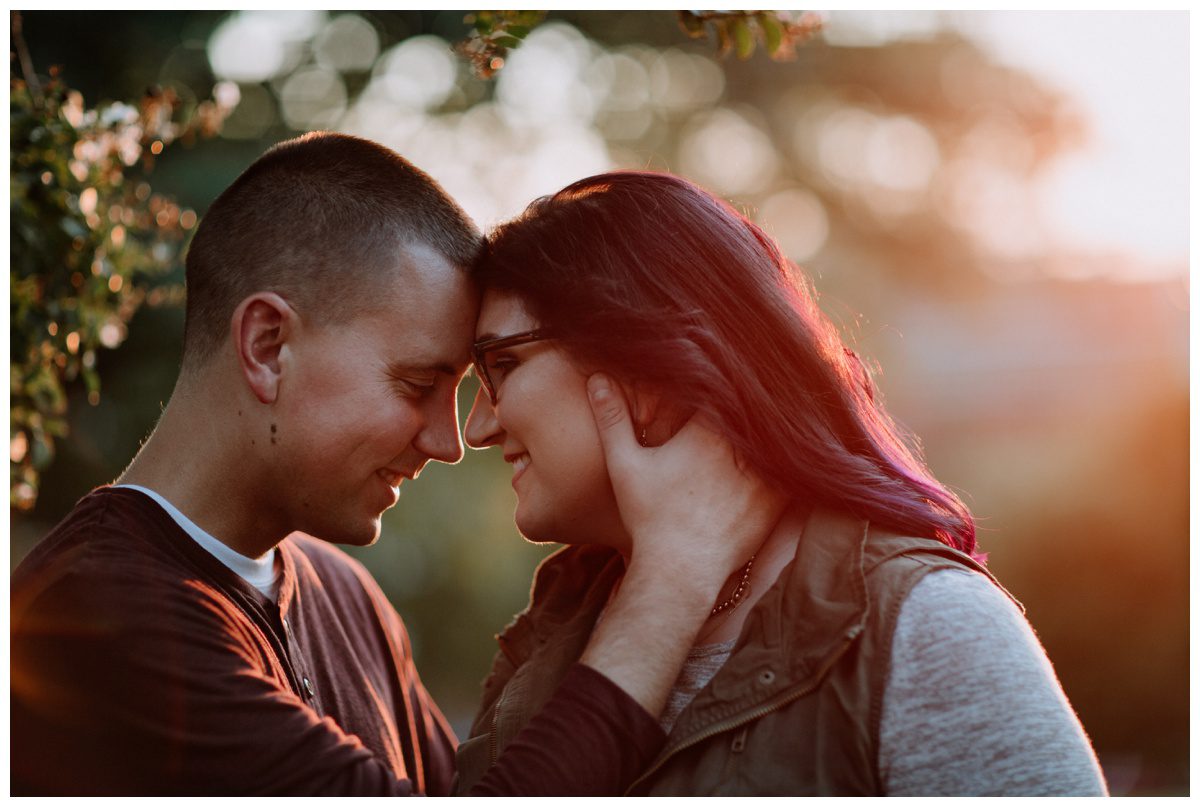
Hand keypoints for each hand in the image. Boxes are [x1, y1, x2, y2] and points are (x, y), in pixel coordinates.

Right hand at [586, 373, 784, 594]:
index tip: (716, 378)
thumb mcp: (625, 465)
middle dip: (750, 401)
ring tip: (776, 414)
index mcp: (706, 431)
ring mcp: (764, 475)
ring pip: (777, 437)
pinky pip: (794, 471)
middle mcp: (740, 449)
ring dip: (775, 426)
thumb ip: (612, 419)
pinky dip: (791, 460)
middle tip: (752, 389)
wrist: (680, 569)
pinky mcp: (778, 501)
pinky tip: (790, 452)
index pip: (722, 390)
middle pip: (753, 409)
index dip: (720, 382)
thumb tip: (597, 378)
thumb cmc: (649, 516)